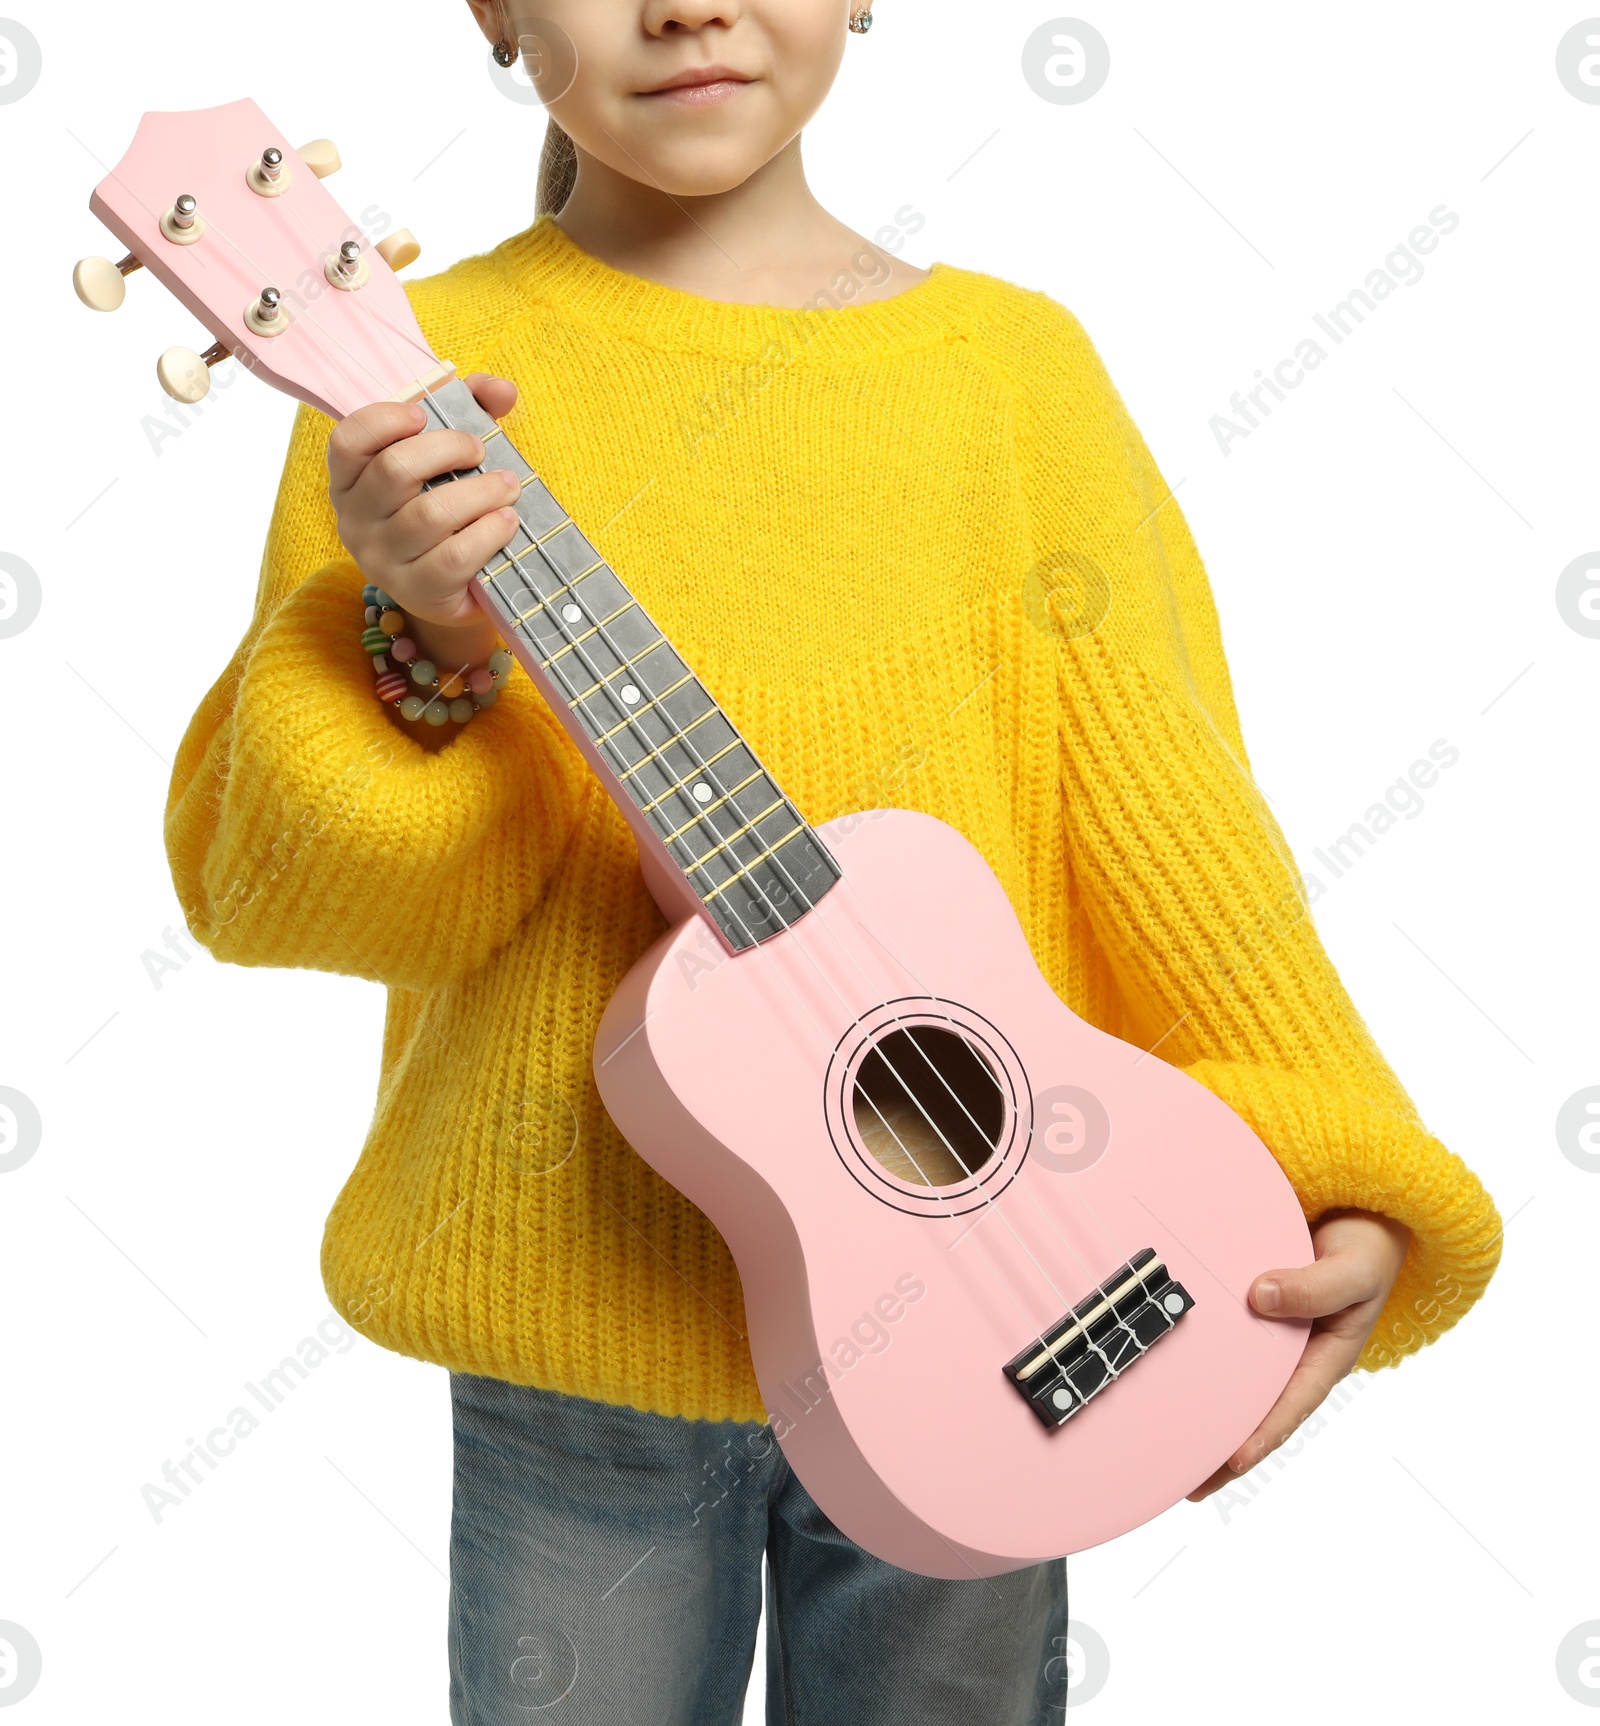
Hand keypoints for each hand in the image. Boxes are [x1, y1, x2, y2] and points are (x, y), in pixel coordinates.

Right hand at [327, 371, 521, 669]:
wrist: (451, 590)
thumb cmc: (446, 511)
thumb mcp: (449, 458)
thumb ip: (470, 408)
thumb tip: (501, 388)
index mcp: (350, 480)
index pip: (348, 440)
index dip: (385, 419)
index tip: (424, 413)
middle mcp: (356, 519)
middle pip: (395, 469)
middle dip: (448, 449)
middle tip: (480, 450)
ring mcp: (382, 559)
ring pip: (429, 514)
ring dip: (480, 492)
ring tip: (508, 486)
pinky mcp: (417, 591)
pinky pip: (453, 557)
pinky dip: (488, 533)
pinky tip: (508, 521)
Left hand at [1186, 1207, 1410, 1500]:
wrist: (1362, 1210)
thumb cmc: (1366, 1246)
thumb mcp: (1354, 1270)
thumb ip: (1315, 1286)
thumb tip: (1260, 1296)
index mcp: (1324, 1356)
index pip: (1288, 1406)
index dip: (1260, 1438)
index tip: (1229, 1464)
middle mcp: (1292, 1351)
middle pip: (1253, 1405)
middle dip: (1222, 1444)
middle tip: (1182, 1478)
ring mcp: (1269, 1329)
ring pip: (1233, 1376)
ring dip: (1203, 1405)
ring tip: (1163, 1439)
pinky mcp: (1248, 1305)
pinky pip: (1222, 1334)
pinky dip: (1199, 1353)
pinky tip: (1167, 1366)